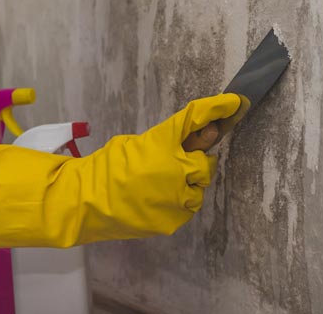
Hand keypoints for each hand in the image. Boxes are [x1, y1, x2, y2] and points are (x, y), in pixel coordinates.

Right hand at [0, 94, 240, 247]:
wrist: (87, 203)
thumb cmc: (105, 167)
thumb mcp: (134, 143)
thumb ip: (166, 141)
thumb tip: (194, 138)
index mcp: (163, 143)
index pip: (196, 118)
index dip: (217, 108)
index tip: (235, 103)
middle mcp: (177, 168)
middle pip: (206, 161)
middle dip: (196, 160)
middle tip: (181, 162)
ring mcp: (177, 197)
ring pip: (198, 187)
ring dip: (187, 183)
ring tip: (161, 185)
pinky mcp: (175, 219)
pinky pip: (187, 207)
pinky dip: (178, 202)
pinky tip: (157, 201)